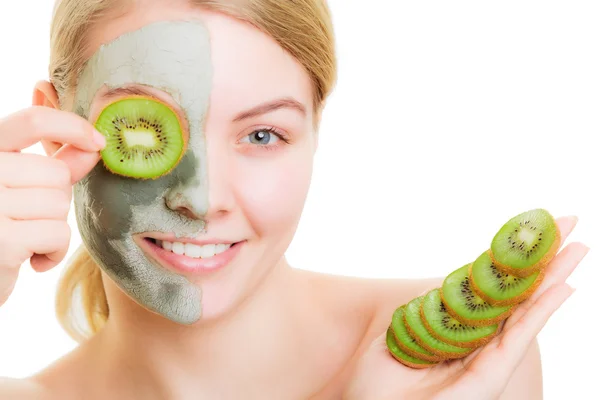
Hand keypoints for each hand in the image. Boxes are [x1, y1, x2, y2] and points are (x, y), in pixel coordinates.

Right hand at [0, 105, 104, 305]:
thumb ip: (57, 164)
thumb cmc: (3, 229)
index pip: (32, 121)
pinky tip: (30, 259)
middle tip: (26, 219)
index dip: (72, 126)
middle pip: (56, 173)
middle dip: (55, 198)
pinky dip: (53, 250)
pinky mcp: (0, 239)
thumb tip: (96, 146)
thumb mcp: (24, 189)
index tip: (98, 141)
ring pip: (59, 203)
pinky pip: (57, 233)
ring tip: (24, 237)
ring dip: (52, 226)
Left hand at [344, 216, 587, 399]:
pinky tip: (563, 287)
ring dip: (553, 278)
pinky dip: (541, 312)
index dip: (508, 262)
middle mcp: (476, 344)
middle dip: (543, 262)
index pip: (488, 291)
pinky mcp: (489, 379)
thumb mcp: (396, 337)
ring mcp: (485, 361)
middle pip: (515, 297)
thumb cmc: (375, 385)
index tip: (527, 231)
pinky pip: (518, 339)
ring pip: (525, 312)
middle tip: (569, 224)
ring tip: (579, 246)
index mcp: (456, 333)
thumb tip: (443, 291)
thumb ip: (421, 315)